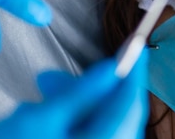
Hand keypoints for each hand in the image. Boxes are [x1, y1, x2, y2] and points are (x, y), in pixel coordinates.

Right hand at [0, 53, 148, 138]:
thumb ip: (82, 92)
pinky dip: (70, 125)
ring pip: (98, 128)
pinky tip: (40, 116)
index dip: (133, 73)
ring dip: (75, 107)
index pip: (130, 105)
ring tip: (38, 95)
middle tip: (56, 77)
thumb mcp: (43, 118)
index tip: (135, 46)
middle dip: (90, 91)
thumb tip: (111, 69)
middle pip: (115, 117)